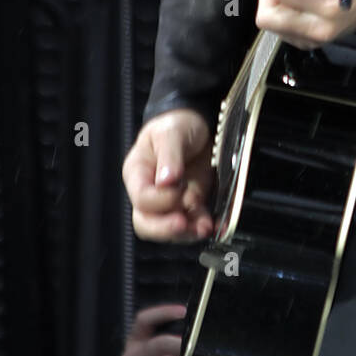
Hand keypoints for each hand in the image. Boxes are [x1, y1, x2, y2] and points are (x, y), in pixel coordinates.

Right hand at [122, 109, 214, 241]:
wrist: (199, 123)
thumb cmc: (176, 124)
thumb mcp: (171, 133)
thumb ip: (169, 156)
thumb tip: (166, 182)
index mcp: (138, 173)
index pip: (142, 198)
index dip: (159, 200)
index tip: (178, 189)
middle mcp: (151, 192)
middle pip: (147, 223)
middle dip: (166, 228)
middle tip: (184, 224)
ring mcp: (172, 201)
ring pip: (172, 229)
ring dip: (189, 232)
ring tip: (205, 227)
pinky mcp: (192, 203)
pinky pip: (195, 222)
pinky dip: (205, 226)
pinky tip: (217, 225)